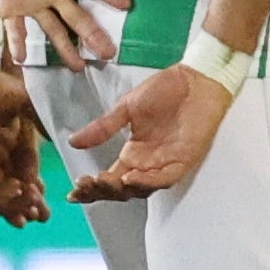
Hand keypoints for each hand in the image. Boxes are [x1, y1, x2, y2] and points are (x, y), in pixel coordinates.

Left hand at [0, 0, 115, 69]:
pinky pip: (16, 29)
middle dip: (93, 34)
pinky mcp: (12, 10)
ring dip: (65, 49)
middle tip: (109, 54)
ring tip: (78, 68)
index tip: (127, 4)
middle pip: (77, 16)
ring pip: (54, 29)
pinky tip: (22, 59)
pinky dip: (18, 43)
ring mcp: (33, 4)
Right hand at [67, 64, 229, 198]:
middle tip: (84, 186)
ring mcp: (165, 164)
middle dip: (101, 191)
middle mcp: (147, 164)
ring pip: (140, 189)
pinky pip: (164, 179)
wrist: (196, 78)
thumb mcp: (126, 107)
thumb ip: (102, 127)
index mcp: (132, 153)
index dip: (91, 188)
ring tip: (102, 182)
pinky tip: (130, 178)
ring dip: (120, 189)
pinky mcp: (183, 161)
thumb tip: (73, 141)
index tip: (72, 191)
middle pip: (121, 190)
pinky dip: (147, 182)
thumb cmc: (166, 90)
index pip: (108, 179)